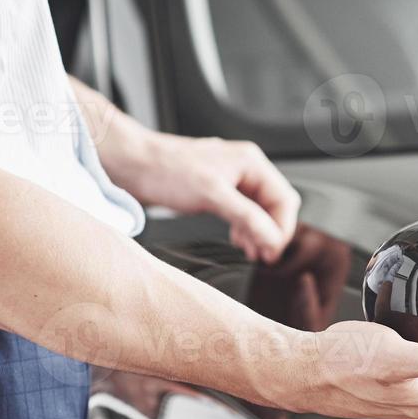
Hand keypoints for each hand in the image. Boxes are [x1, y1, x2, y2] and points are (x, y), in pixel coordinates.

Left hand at [118, 134, 299, 262]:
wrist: (133, 165)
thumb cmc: (166, 169)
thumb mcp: (212, 195)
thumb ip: (247, 217)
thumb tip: (273, 238)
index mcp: (251, 163)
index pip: (284, 199)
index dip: (282, 227)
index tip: (273, 251)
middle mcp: (245, 169)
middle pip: (275, 206)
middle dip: (271, 231)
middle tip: (263, 255)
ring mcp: (231, 180)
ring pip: (259, 211)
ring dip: (258, 233)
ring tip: (251, 251)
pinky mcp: (217, 191)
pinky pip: (242, 213)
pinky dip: (244, 229)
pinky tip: (238, 240)